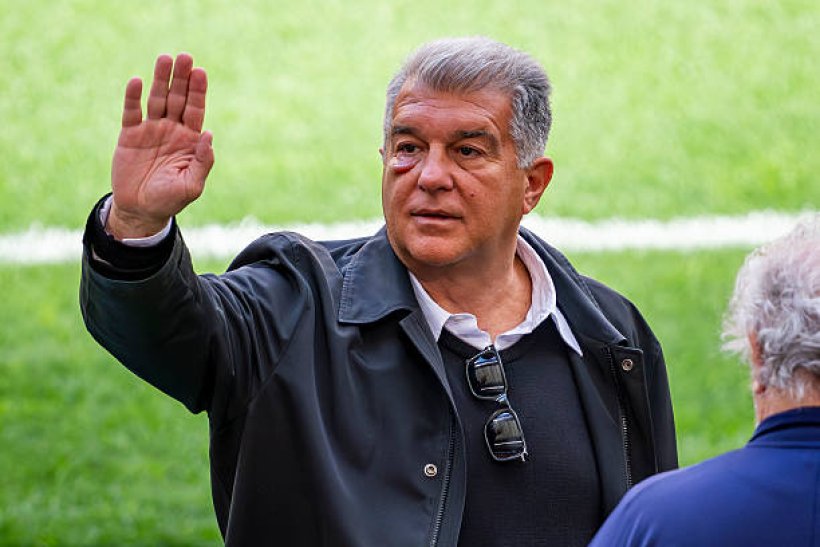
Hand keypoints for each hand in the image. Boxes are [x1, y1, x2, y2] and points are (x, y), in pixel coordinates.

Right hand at [108, 53, 214, 238]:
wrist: (140, 210)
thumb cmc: (170, 199)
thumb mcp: (192, 185)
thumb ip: (203, 161)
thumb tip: (208, 134)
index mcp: (190, 140)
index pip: (195, 110)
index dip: (198, 91)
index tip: (200, 72)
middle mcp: (172, 130)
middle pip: (178, 98)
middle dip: (182, 78)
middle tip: (185, 57)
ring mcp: (150, 130)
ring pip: (156, 99)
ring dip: (160, 79)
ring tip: (164, 59)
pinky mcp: (130, 135)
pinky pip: (132, 112)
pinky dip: (133, 97)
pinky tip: (137, 81)